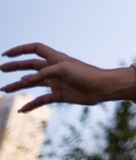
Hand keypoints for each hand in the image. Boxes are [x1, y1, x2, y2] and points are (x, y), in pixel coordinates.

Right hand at [1, 43, 135, 112]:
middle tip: (1, 69)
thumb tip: (25, 80)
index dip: (21, 50)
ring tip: (4, 90)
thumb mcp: (63, 69)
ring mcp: (56, 82)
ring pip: (33, 83)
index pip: (36, 49)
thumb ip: (43, 73)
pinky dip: (32, 105)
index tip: (6, 54)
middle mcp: (54, 69)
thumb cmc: (85, 74)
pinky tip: (22, 110)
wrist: (101, 88)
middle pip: (30, 66)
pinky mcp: (60, 95)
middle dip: (15, 67)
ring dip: (18, 86)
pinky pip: (42, 100)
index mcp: (55, 58)